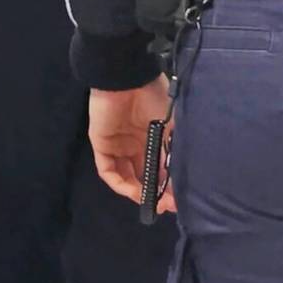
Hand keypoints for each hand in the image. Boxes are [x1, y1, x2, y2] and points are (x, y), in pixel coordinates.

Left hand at [89, 80, 173, 213]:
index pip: (158, 166)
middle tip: (167, 204)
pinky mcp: (101, 145)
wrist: (128, 78)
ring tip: (151, 201)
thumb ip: (172, 149)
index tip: (179, 198)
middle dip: (154, 192)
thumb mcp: (171, 124)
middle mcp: (135, 143)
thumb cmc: (152, 97)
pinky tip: (134, 191)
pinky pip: (109, 171)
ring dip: (138, 192)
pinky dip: (121, 184)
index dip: (167, 184)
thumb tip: (182, 174)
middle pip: (142, 175)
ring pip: (126, 176)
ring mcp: (117, 145)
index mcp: (152, 136)